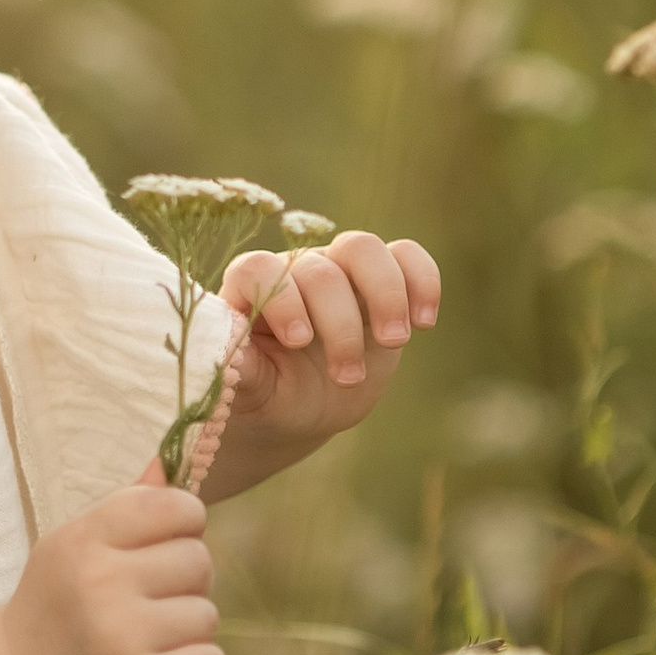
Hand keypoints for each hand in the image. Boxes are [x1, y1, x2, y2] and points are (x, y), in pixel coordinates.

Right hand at [1, 475, 223, 654]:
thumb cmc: (55, 605)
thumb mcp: (74, 545)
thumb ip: (126, 507)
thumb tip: (170, 465)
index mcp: (84, 538)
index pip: (172, 506)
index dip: (185, 521)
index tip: (168, 542)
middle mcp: (101, 581)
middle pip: (199, 559)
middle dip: (186, 580)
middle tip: (153, 600)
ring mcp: (122, 636)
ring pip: (207, 614)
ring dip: (189, 628)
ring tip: (152, 638)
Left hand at [206, 227, 442, 490]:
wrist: (297, 407)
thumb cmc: (265, 393)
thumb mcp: (246, 391)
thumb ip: (237, 369)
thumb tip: (231, 352)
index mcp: (250, 291)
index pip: (259, 269)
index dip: (282, 300)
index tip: (299, 342)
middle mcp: (294, 271)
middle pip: (320, 268)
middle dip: (340, 323)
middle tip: (348, 376)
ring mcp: (339, 273)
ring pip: (363, 248)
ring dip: (384, 294)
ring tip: (392, 341)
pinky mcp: (380, 286)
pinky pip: (407, 256)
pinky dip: (423, 280)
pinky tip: (424, 321)